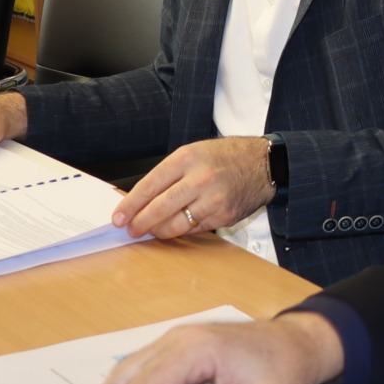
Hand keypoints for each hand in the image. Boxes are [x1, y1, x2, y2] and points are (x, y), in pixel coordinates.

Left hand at [113, 137, 274, 238]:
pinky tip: (173, 229)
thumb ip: (170, 173)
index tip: (119, 217)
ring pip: (176, 224)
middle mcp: (199, 179)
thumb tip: (142, 199)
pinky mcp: (224, 216)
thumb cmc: (227, 156)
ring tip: (150, 232)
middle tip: (131, 229)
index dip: (131, 205)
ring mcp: (213, 199)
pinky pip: (195, 229)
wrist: (264, 163)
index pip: (149, 186)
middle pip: (160, 207)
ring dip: (158, 231)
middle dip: (141, 222)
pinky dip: (181, 231)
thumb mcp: (194, 152)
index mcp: (187, 158)